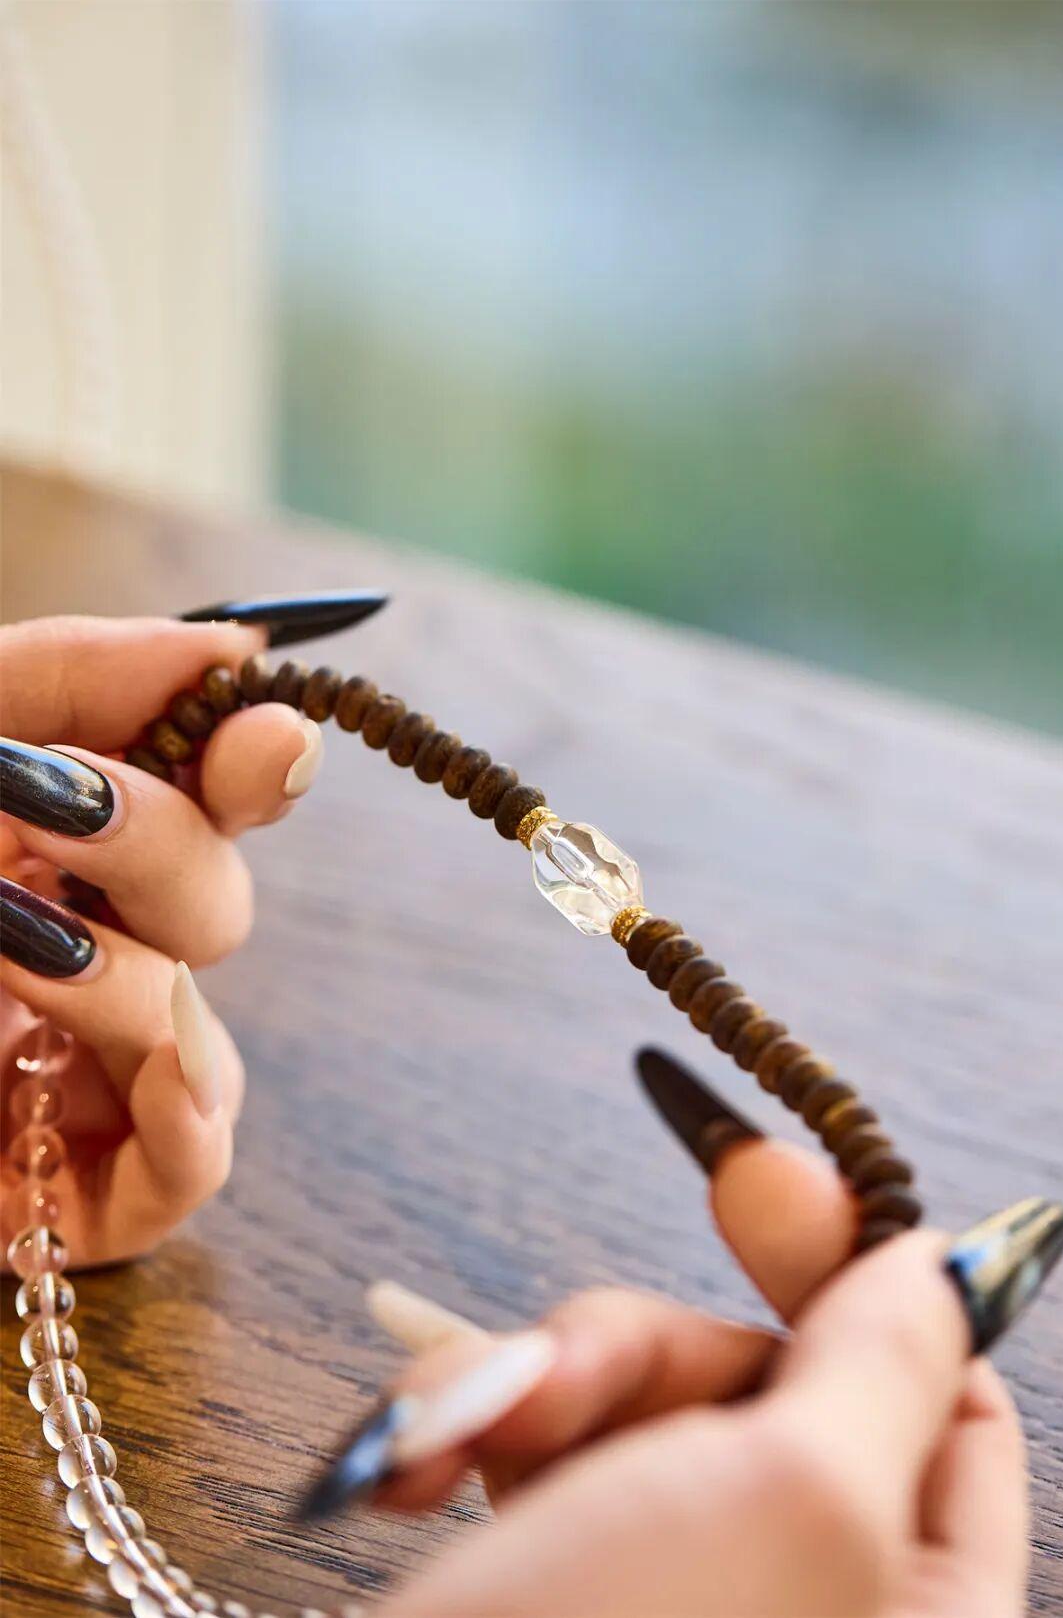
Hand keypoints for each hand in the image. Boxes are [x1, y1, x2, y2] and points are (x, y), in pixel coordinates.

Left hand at [1, 614, 324, 1267]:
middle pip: (216, 904)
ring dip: (127, 977)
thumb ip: (70, 671)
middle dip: (161, 849)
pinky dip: (191, 1121)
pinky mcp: (64, 1187)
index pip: (203, 799)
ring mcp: (66, 1074)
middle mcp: (69, 950)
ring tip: (9, 953)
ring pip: (199, 1026)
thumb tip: (232, 649)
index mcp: (43, 845)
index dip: (257, 764)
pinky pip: (194, 1164)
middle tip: (44, 811)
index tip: (263, 732)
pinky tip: (150, 1079)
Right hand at [357, 1131, 1027, 1617]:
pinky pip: (546, 1452)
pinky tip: (417, 1468)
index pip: (949, 1406)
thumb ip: (886, 1360)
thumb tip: (954, 1258)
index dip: (858, 1281)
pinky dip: (479, 1431)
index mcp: (922, 1613)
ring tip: (459, 1439)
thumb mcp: (791, 1502)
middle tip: (551, 1372)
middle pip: (767, 1385)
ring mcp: (679, 1604)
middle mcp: (809, 1609)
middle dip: (643, 1353)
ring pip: (641, 1404)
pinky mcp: (560, 1591)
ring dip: (539, 1388)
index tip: (755, 1178)